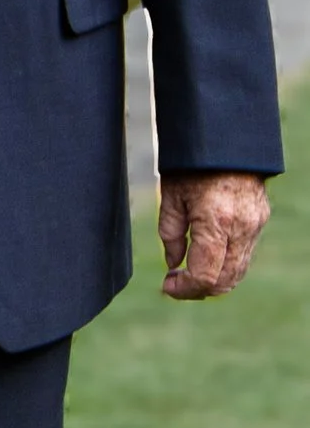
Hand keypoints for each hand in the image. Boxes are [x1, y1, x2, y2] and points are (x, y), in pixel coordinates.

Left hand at [159, 170, 270, 299]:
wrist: (227, 138)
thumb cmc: (193, 163)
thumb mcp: (171, 196)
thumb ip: (171, 234)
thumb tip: (173, 264)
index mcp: (216, 222)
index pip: (205, 276)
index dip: (184, 289)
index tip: (167, 285)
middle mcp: (241, 228)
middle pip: (225, 280)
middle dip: (198, 289)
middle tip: (175, 283)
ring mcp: (255, 225)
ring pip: (238, 271)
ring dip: (214, 280)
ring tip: (187, 272)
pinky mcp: (260, 220)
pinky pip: (244, 254)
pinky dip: (226, 265)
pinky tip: (206, 257)